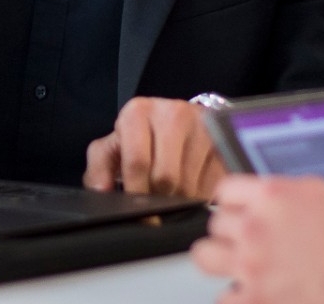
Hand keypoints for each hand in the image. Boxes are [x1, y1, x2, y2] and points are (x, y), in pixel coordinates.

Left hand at [83, 97, 224, 197]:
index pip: (137, 162)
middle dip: (158, 198)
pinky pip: (212, 184)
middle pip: (166, 177)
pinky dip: (199, 195)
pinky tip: (191, 186)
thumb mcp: (113, 148)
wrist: (177, 121)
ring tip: (170, 192)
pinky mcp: (224, 141)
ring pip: (189, 185)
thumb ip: (99, 168)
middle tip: (154, 201)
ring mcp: (202, 125)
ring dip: (178, 200)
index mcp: (138, 112)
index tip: (136, 212)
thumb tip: (101, 192)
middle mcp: (172, 112)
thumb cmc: (140, 138)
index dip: (135, 193)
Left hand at [191, 175, 323, 303]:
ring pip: (205, 257)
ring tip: (239, 267)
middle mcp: (255, 227)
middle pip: (216, 224)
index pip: (225, 191)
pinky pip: (225, 297)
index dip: (234, 203)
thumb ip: (291, 194)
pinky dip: (238, 297)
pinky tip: (255, 295)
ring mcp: (251, 266)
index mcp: (273, 195)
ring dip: (221, 261)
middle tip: (248, 243)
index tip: (238, 212)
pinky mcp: (255, 300)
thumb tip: (273, 197)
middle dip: (232, 233)